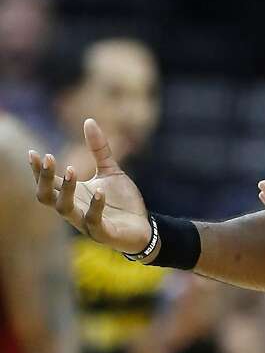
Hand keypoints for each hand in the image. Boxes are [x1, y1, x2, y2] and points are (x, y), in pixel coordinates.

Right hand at [29, 119, 151, 254]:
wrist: (143, 227)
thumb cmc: (122, 201)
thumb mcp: (110, 170)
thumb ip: (99, 149)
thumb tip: (88, 120)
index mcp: (72, 194)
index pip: (47, 183)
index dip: (38, 170)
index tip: (34, 152)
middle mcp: (73, 209)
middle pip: (46, 196)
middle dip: (44, 178)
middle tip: (49, 157)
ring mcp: (85, 222)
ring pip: (64, 209)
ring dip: (65, 189)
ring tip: (72, 169)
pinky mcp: (102, 232)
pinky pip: (93, 220)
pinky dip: (95, 206)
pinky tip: (100, 191)